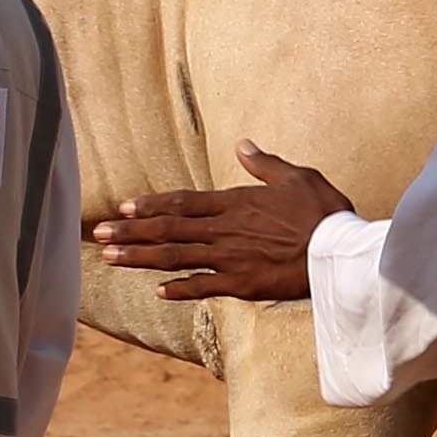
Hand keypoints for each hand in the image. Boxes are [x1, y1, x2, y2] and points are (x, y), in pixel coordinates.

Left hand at [87, 140, 353, 303]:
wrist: (340, 251)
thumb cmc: (323, 211)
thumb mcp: (298, 176)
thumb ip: (265, 164)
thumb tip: (242, 144)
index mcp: (236, 202)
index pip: (183, 202)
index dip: (151, 205)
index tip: (123, 207)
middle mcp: (225, 230)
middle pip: (168, 230)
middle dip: (130, 232)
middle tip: (97, 235)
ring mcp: (230, 258)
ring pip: (175, 258)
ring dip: (139, 258)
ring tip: (109, 259)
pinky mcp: (242, 284)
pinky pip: (202, 287)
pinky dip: (179, 289)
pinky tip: (157, 291)